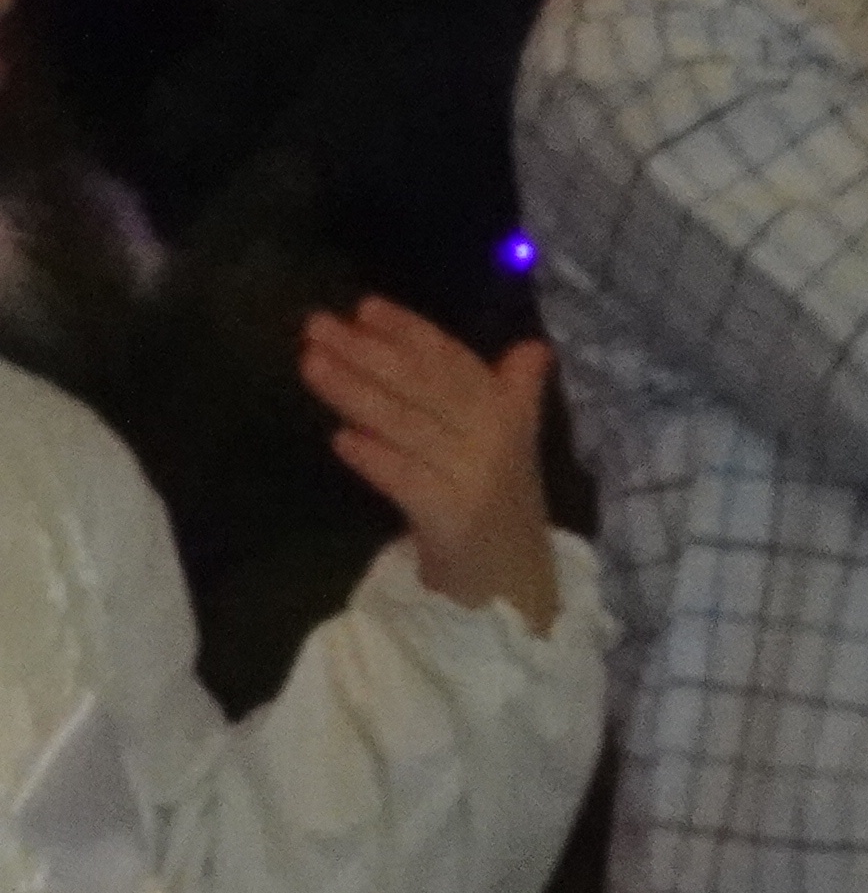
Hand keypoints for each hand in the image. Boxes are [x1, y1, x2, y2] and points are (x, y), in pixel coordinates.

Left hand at [301, 300, 559, 631]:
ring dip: (355, 393)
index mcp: (509, 413)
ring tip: (311, 365)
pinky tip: (341, 440)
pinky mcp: (451, 517)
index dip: (410, 331)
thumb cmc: (503, 510)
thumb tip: (531, 349)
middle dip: (367, 352)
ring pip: (406, 424)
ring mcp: (473, 476)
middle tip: (316, 326)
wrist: (516, 585)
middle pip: (422, 385)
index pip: (453, 361)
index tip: (365, 307)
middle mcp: (494, 437)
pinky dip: (375, 458)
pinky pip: (406, 480)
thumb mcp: (515, 446)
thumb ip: (516, 395)